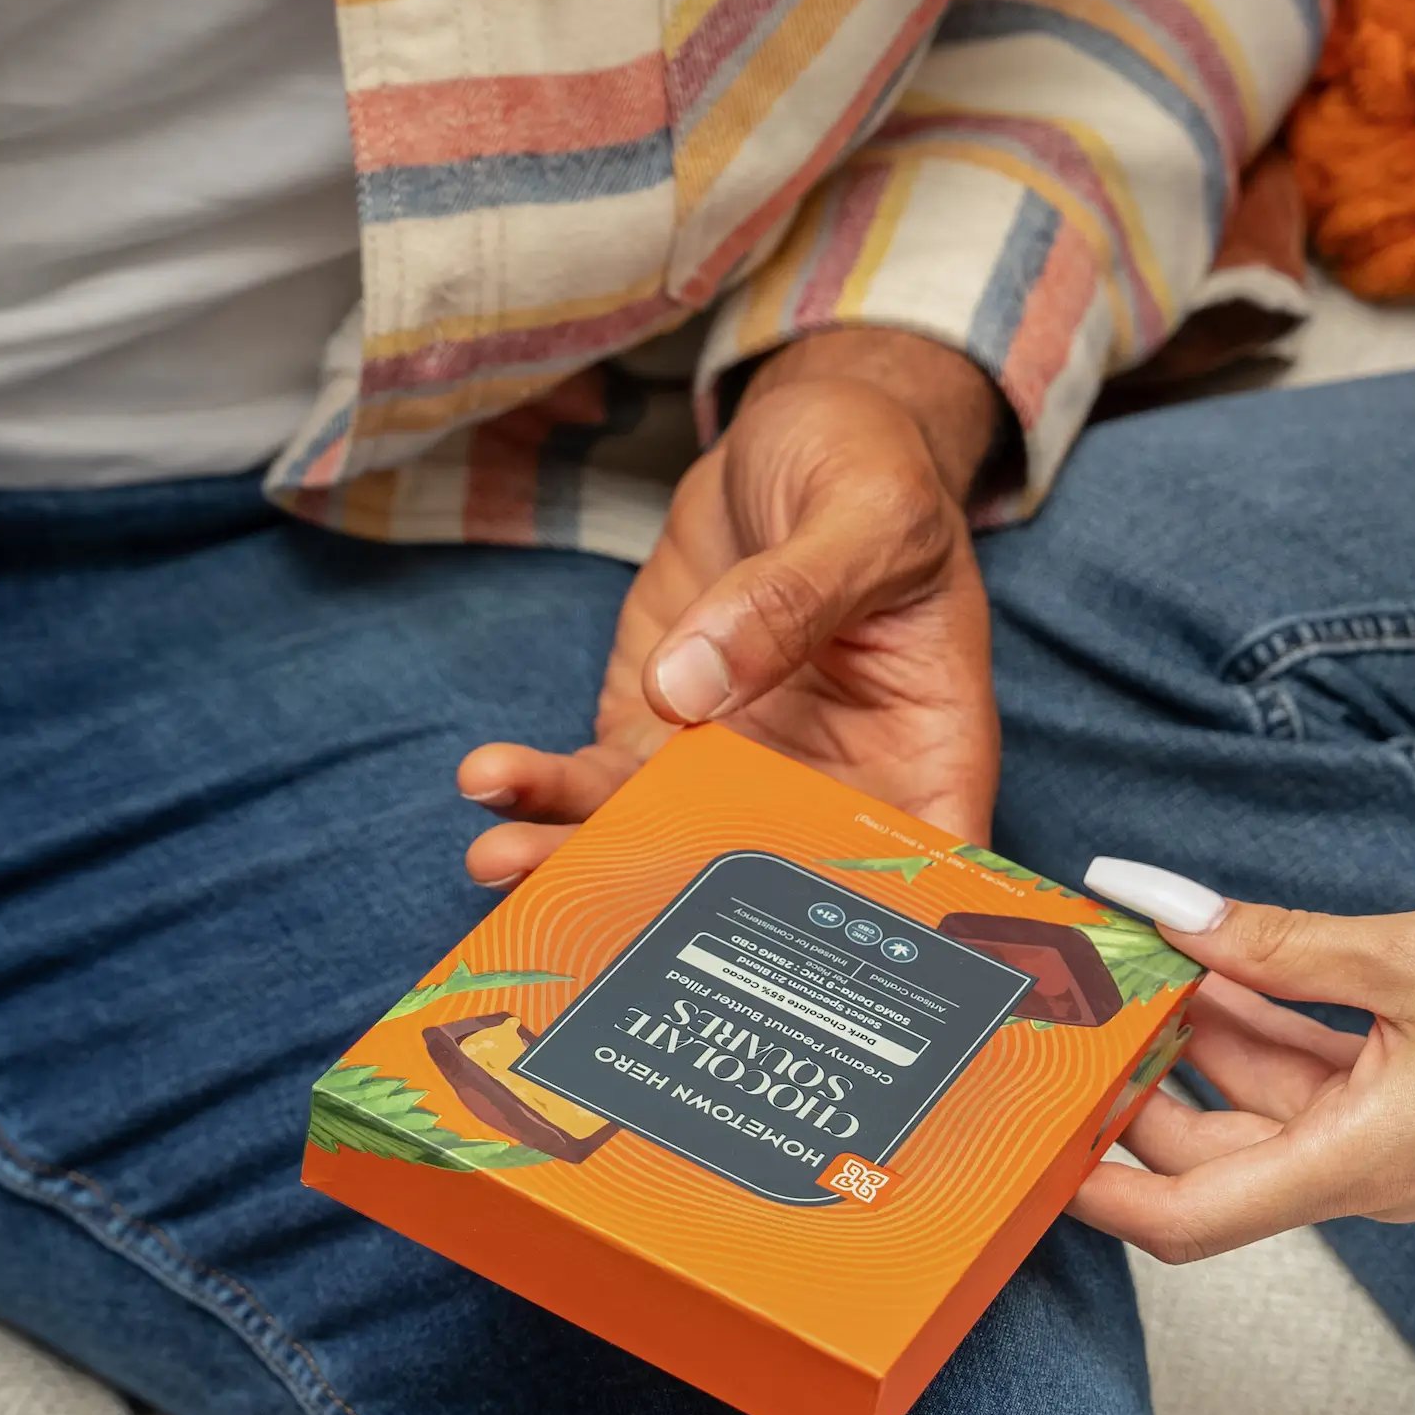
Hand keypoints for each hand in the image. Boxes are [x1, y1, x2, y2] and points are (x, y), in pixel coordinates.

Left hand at [459, 334, 1004, 887]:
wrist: (794, 438)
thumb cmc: (873, 469)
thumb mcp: (865, 512)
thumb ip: (797, 595)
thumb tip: (692, 685)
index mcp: (924, 756)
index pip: (917, 877)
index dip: (868, 942)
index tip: (795, 976)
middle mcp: (829, 789)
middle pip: (766, 894)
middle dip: (673, 916)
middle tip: (589, 921)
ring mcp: (737, 772)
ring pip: (663, 849)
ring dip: (580, 861)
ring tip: (502, 860)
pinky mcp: (660, 735)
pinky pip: (600, 786)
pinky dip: (543, 791)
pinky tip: (490, 779)